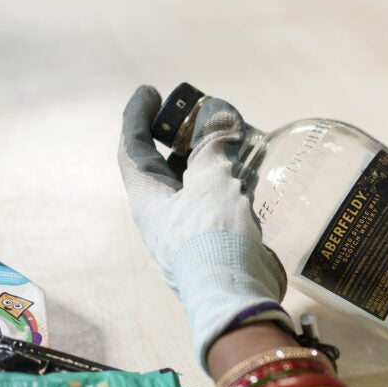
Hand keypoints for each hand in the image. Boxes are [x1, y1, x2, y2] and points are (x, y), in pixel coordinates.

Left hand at [118, 85, 291, 366]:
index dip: (138, 116)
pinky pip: (219, 201)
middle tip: (204, 115)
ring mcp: (191, 229)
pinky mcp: (218, 241)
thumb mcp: (212, 181)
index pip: (133, 148)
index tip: (150, 92)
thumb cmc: (214, 237)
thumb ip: (213, 145)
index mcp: (148, 199)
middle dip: (184, 136)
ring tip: (236, 137)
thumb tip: (216, 111)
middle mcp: (164, 214)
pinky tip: (254, 171)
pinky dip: (232, 180)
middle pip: (167, 164)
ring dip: (213, 157)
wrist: (237, 295)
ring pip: (197, 183)